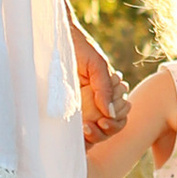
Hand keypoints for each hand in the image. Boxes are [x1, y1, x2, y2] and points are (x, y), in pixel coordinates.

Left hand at [70, 13, 119, 136]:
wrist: (55, 39)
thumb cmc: (78, 48)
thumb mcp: (96, 65)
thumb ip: (105, 88)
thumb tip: (110, 113)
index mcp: (107, 91)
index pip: (120, 114)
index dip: (116, 121)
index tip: (105, 119)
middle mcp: (97, 101)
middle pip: (112, 126)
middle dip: (108, 129)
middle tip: (98, 124)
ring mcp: (83, 108)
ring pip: (98, 132)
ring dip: (96, 134)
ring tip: (85, 128)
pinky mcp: (67, 112)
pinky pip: (79, 134)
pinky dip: (83, 138)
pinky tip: (78, 133)